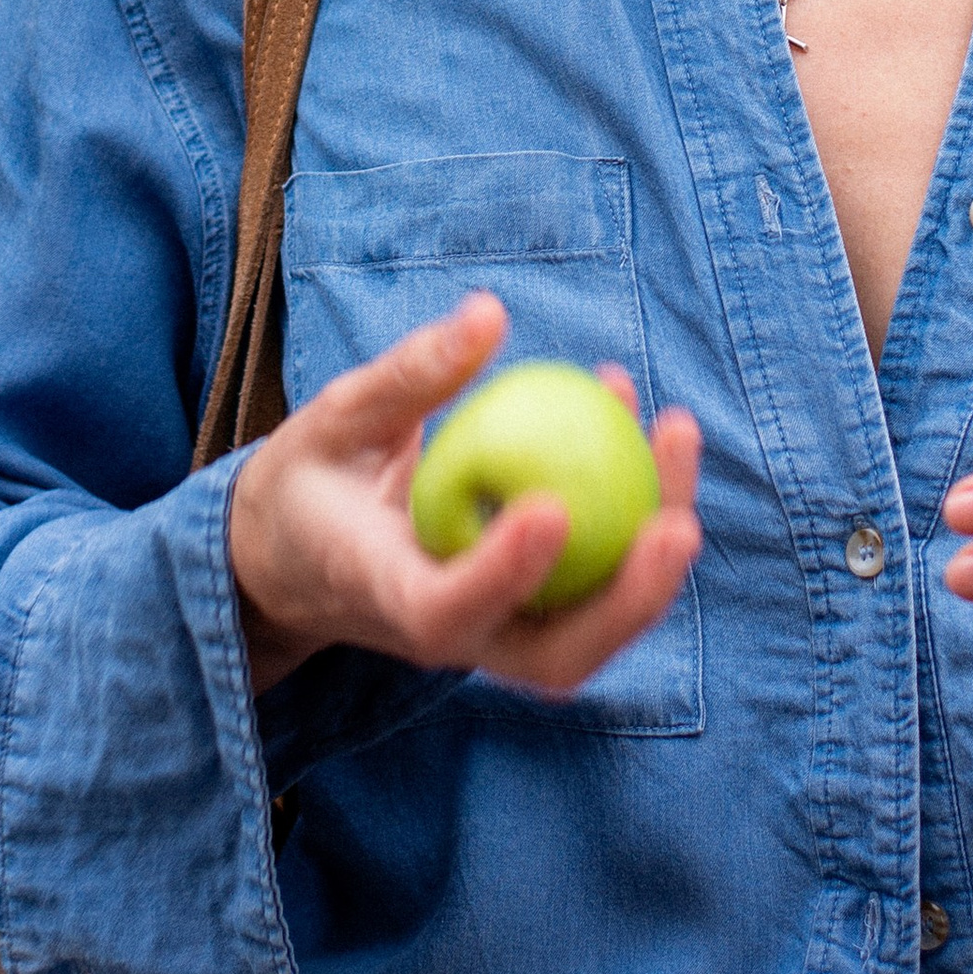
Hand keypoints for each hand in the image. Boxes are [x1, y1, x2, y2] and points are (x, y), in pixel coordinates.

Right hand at [228, 291, 702, 698]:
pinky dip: (637, 517)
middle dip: (627, 604)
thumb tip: (489, 314)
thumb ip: (410, 375)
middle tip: (677, 523)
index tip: (551, 508)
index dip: (503, 573)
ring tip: (676, 434)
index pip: (445, 610)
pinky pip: (596, 584)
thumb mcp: (333, 418)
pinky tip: (650, 427)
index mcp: (381, 593)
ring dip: (654, 554)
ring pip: (592, 629)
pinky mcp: (525, 613)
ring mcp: (493, 633)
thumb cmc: (311, 482)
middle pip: (551, 659)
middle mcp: (448, 635)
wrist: (295, 558)